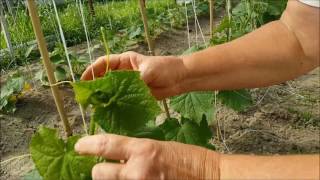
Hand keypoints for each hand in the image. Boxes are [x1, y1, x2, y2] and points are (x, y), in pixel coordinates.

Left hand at [75, 134, 219, 179]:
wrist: (210, 176)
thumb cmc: (189, 160)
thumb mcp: (161, 148)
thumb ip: (137, 153)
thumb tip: (119, 158)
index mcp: (144, 150)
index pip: (106, 145)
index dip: (88, 145)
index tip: (79, 146)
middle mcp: (137, 171)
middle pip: (99, 173)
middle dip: (101, 171)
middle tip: (109, 169)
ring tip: (128, 176)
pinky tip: (138, 179)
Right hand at [81, 51, 186, 99]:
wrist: (179, 78)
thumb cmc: (164, 68)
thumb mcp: (148, 71)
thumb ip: (134, 80)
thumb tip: (120, 91)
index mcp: (125, 61)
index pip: (103, 63)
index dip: (91, 70)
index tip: (83, 81)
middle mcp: (124, 72)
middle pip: (105, 78)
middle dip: (95, 86)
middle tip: (87, 97)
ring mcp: (129, 84)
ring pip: (112, 90)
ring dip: (104, 96)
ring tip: (96, 106)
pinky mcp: (135, 95)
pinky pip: (122, 99)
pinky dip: (116, 104)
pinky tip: (110, 110)